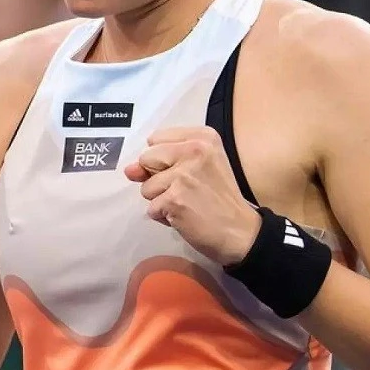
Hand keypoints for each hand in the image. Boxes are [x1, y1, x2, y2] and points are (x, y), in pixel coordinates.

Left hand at [125, 126, 261, 266]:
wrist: (240, 232)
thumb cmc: (219, 198)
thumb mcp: (197, 169)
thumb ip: (160, 162)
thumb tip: (129, 170)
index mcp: (202, 137)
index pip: (155, 139)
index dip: (162, 160)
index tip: (184, 171)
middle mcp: (194, 150)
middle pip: (146, 159)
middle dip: (157, 179)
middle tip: (185, 189)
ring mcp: (184, 175)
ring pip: (146, 187)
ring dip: (161, 201)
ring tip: (187, 204)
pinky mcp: (175, 199)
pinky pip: (152, 208)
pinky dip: (164, 217)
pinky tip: (184, 217)